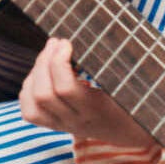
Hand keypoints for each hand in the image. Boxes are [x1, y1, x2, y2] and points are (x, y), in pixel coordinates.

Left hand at [17, 37, 160, 150]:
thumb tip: (103, 30)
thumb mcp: (130, 82)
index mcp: (97, 109)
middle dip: (44, 61)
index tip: (67, 42)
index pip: (65, 88)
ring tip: (49, 54)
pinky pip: (29, 112)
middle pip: (43, 94)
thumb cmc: (135, 99)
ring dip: (35, 73)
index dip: (59, 61)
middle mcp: (76, 121)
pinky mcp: (55, 126)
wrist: (134, 133)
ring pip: (32, 104)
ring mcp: (63, 126)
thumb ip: (117, 62)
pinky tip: (42, 73)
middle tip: (56, 42)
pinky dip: (28, 88)